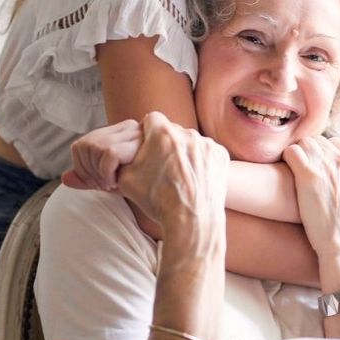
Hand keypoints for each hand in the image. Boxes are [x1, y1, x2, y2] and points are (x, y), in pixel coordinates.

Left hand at [62, 119, 141, 190]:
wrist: (174, 197)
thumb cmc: (146, 188)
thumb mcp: (112, 182)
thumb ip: (89, 179)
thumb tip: (65, 177)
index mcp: (120, 133)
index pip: (82, 144)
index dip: (82, 167)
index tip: (98, 182)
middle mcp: (128, 127)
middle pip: (84, 145)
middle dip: (87, 171)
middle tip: (105, 185)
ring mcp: (135, 133)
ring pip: (94, 147)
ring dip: (98, 173)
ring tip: (113, 184)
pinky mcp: (140, 142)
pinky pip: (108, 154)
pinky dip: (106, 172)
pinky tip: (116, 184)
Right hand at [118, 112, 229, 255]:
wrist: (191, 221)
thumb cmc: (158, 200)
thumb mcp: (126, 179)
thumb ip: (122, 158)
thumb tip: (118, 153)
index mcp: (162, 133)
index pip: (151, 119)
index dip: (147, 132)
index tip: (148, 146)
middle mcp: (187, 133)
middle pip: (172, 131)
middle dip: (166, 144)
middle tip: (163, 166)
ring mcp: (206, 143)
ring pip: (190, 142)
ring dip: (184, 153)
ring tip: (180, 176)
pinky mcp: (220, 155)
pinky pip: (206, 152)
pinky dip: (201, 162)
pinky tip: (195, 179)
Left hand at [282, 136, 339, 290]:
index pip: (338, 144)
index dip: (325, 156)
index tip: (318, 169)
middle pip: (321, 142)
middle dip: (311, 155)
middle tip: (303, 171)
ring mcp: (328, 166)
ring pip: (306, 144)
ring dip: (299, 156)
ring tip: (294, 172)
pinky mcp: (309, 175)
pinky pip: (292, 151)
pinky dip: (287, 159)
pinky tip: (286, 171)